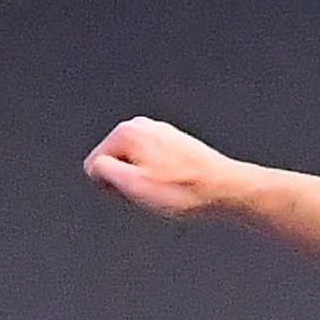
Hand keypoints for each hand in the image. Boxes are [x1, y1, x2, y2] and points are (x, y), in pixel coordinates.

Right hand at [82, 117, 244, 216]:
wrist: (225, 189)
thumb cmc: (186, 190)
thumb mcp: (133, 186)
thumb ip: (103, 172)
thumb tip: (94, 167)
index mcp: (128, 132)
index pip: (95, 164)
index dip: (111, 187)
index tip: (132, 193)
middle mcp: (143, 126)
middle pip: (116, 162)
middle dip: (128, 181)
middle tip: (151, 193)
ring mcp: (161, 133)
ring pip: (136, 164)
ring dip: (146, 180)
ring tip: (167, 190)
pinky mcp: (176, 144)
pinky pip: (155, 164)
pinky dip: (163, 176)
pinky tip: (177, 186)